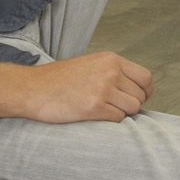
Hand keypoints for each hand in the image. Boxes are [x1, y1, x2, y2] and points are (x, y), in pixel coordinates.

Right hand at [22, 50, 152, 122]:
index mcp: (110, 59)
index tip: (136, 99)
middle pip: (140, 95)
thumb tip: (135, 89)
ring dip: (122, 113)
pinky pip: (118, 119)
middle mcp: (110, 71)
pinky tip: (95, 116)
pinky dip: (111, 121)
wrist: (34, 88)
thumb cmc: (60, 79)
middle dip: (132, 105)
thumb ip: (112, 72)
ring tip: (104, 111)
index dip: (144, 92)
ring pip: (132, 108)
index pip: (145, 77)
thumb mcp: (90, 64)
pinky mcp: (95, 107)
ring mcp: (103, 89)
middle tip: (116, 108)